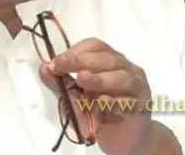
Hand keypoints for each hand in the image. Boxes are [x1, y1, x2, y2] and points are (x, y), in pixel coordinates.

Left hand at [38, 38, 181, 154]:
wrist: (124, 138)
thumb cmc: (99, 112)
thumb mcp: (74, 97)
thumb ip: (60, 83)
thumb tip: (44, 68)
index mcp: (110, 60)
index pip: (96, 46)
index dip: (75, 51)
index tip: (56, 61)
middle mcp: (126, 69)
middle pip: (107, 58)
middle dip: (82, 60)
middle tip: (61, 67)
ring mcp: (137, 87)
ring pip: (121, 77)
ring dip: (99, 78)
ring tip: (81, 80)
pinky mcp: (141, 108)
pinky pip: (129, 102)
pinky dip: (113, 101)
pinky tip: (100, 102)